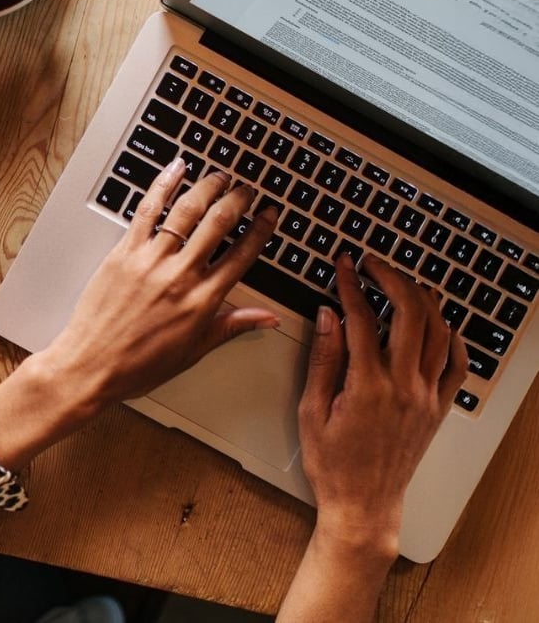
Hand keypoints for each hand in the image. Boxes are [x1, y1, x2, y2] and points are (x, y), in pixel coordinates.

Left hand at [41, 159, 277, 413]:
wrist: (91, 366)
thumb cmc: (139, 364)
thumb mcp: (194, 350)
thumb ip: (232, 325)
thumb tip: (267, 317)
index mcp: (202, 301)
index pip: (242, 255)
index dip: (260, 230)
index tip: (269, 215)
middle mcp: (180, 275)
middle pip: (219, 223)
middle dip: (238, 199)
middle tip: (247, 189)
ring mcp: (151, 260)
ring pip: (186, 211)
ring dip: (208, 187)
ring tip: (220, 176)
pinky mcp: (124, 252)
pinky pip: (147, 210)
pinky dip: (163, 185)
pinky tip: (176, 169)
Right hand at [298, 253, 467, 555]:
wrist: (364, 504)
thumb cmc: (333, 463)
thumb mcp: (312, 410)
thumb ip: (323, 359)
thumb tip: (328, 316)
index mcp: (367, 387)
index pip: (362, 319)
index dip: (351, 284)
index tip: (343, 265)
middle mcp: (404, 387)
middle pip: (410, 313)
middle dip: (391, 278)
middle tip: (373, 264)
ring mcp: (426, 397)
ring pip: (438, 332)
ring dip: (422, 299)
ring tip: (402, 283)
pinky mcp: (438, 408)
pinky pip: (457, 365)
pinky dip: (453, 337)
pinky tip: (439, 323)